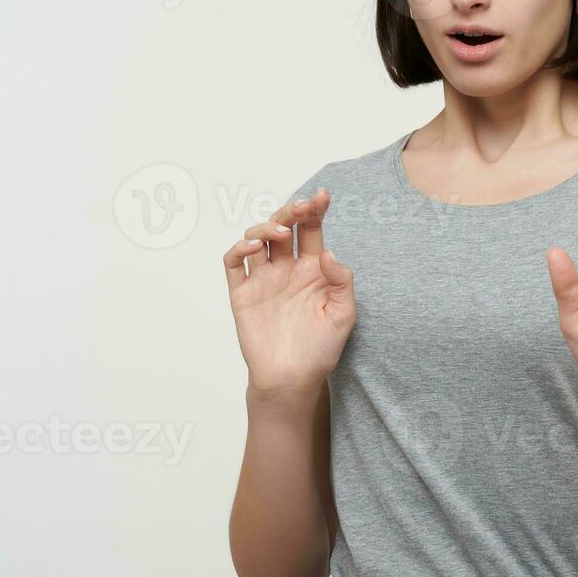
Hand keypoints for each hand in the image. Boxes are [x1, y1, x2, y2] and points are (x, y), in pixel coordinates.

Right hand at [223, 187, 355, 398]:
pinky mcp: (242, 293)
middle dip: (292, 211)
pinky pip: (234, 263)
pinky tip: (253, 247)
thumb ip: (342, 283)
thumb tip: (329, 252)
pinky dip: (239, 249)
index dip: (316, 210)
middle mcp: (286, 269)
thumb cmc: (320, 350)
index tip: (322, 196)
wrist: (292, 380)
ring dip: (266, 226)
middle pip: (284, 227)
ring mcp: (263, 279)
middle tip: (302, 207)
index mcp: (313, 270)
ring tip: (281, 232)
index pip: (312, 231)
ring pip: (257, 238)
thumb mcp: (343, 316)